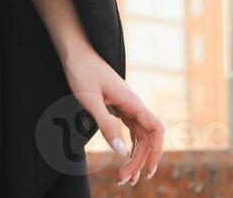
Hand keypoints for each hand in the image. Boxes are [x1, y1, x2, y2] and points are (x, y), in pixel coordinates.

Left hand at [62, 49, 165, 187]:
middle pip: (147, 137)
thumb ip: (105, 124)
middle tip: (125, 180)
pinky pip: (131, 128)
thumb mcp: (90, 99)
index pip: (155, 129)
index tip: (147, 170)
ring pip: (139, 134)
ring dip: (136, 155)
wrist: (75, 51)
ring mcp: (126, 104)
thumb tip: (121, 151)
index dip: (156, 151)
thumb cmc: (81, 70)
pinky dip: (130, 144)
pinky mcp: (118, 105)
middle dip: (139, 160)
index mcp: (131, 101)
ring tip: (126, 176)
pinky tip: (125, 155)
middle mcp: (133, 103)